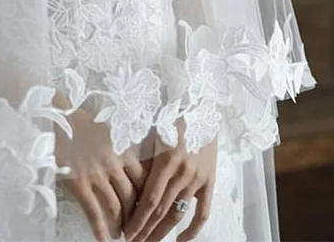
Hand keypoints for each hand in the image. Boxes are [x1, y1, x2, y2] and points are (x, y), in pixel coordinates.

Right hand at [54, 106, 150, 241]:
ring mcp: (96, 176)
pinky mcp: (79, 184)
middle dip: (135, 216)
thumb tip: (134, 168)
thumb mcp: (111, 131)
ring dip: (120, 225)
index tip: (146, 208)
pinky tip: (105, 241)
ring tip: (121, 235)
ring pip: (115, 208)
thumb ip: (124, 150)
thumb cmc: (84, 122)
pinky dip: (100, 231)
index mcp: (123, 151)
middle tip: (135, 227)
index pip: (143, 181)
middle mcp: (113, 165)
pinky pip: (93, 213)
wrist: (59, 116)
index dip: (146, 198)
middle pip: (131, 198)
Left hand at [123, 118, 216, 241]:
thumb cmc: (170, 115)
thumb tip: (123, 181)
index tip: (126, 233)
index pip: (149, 200)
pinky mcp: (210, 181)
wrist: (202, 105)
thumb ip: (141, 157)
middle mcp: (183, 172)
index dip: (137, 220)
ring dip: (162, 232)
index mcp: (166, 160)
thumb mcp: (152, 131)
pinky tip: (181, 241)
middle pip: (161, 211)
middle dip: (145, 230)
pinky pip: (203, 211)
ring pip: (178, 214)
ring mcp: (198, 179)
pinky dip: (193, 230)